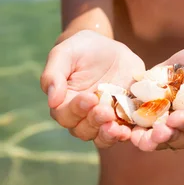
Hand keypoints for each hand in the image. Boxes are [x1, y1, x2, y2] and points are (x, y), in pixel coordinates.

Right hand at [40, 30, 144, 148]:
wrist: (107, 47)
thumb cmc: (80, 49)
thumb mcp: (64, 53)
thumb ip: (53, 74)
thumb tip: (51, 100)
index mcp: (64, 103)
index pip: (66, 114)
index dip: (77, 109)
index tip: (90, 97)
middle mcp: (83, 117)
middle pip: (84, 129)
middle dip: (95, 121)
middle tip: (106, 111)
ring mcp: (104, 119)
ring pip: (102, 137)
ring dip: (109, 135)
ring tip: (118, 128)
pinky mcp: (124, 116)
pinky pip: (124, 132)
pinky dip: (127, 134)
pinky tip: (131, 131)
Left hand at [130, 45, 183, 152]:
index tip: (176, 118)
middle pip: (181, 138)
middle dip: (168, 135)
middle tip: (156, 132)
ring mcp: (173, 128)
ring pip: (163, 140)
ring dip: (150, 141)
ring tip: (138, 138)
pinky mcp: (155, 121)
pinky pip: (146, 131)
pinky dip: (136, 132)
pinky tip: (126, 131)